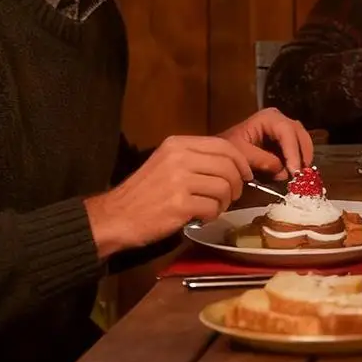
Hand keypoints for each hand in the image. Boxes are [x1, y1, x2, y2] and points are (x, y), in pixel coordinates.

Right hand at [83, 136, 254, 259]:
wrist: (115, 217)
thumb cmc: (144, 193)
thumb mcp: (167, 163)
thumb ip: (196, 159)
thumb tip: (234, 165)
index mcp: (177, 144)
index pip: (224, 146)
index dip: (241, 161)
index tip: (245, 174)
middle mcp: (179, 158)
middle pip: (228, 166)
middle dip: (237, 184)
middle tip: (231, 196)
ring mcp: (179, 181)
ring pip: (224, 187)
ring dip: (224, 202)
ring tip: (212, 207)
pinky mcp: (179, 204)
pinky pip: (213, 207)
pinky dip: (212, 215)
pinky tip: (200, 217)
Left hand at [220, 107, 312, 179]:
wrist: (219, 153)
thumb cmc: (227, 150)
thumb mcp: (241, 154)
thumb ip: (263, 161)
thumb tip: (284, 172)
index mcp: (267, 118)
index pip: (286, 131)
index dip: (293, 151)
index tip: (294, 170)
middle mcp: (278, 120)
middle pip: (298, 133)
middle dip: (302, 153)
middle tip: (302, 173)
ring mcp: (281, 129)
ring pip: (300, 140)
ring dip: (302, 157)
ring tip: (300, 175)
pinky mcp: (282, 141)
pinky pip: (295, 148)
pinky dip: (297, 160)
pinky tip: (295, 173)